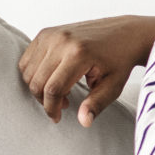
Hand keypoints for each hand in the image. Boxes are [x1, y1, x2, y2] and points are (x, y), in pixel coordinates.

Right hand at [18, 15, 154, 125]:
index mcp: (79, 53)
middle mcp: (62, 41)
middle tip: (62, 105)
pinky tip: (53, 79)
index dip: (52, 108)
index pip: (53, 89)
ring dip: (39, 87)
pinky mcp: (47, 32)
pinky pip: (28, 59)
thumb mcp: (113, 85)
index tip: (57, 118)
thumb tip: (84, 122)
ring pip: (28, 71)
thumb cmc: (120, 61)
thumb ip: (96, 104)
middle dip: (45, 100)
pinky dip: (35, 73)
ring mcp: (52, 34)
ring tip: (61, 92)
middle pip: (37, 81)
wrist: (126, 34)